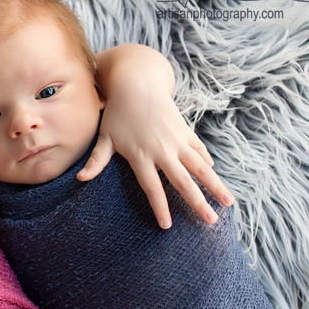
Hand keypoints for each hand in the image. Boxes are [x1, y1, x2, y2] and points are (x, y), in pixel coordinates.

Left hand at [81, 44, 233, 228]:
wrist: (137, 83)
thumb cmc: (118, 113)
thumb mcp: (105, 137)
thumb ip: (96, 160)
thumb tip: (80, 178)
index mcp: (141, 154)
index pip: (152, 186)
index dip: (160, 206)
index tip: (167, 225)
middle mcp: (162, 149)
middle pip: (183, 181)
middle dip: (198, 203)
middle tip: (211, 222)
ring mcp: (177, 140)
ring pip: (200, 167)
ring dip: (215, 185)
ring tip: (229, 203)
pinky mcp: (185, 132)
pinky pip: (199, 151)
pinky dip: (207, 163)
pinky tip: (214, 175)